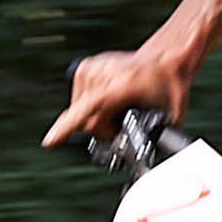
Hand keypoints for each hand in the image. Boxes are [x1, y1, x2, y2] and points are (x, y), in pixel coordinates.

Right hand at [43, 50, 190, 147]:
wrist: (162, 60)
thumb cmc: (166, 85)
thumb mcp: (171, 116)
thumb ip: (163, 139)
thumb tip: (158, 161)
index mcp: (122, 85)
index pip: (90, 109)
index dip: (68, 128)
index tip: (50, 141)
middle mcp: (102, 74)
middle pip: (87, 121)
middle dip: (102, 132)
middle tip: (122, 126)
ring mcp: (90, 69)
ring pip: (80, 113)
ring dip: (96, 119)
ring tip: (117, 110)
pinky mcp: (82, 69)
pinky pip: (78, 101)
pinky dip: (90, 107)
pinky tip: (107, 102)